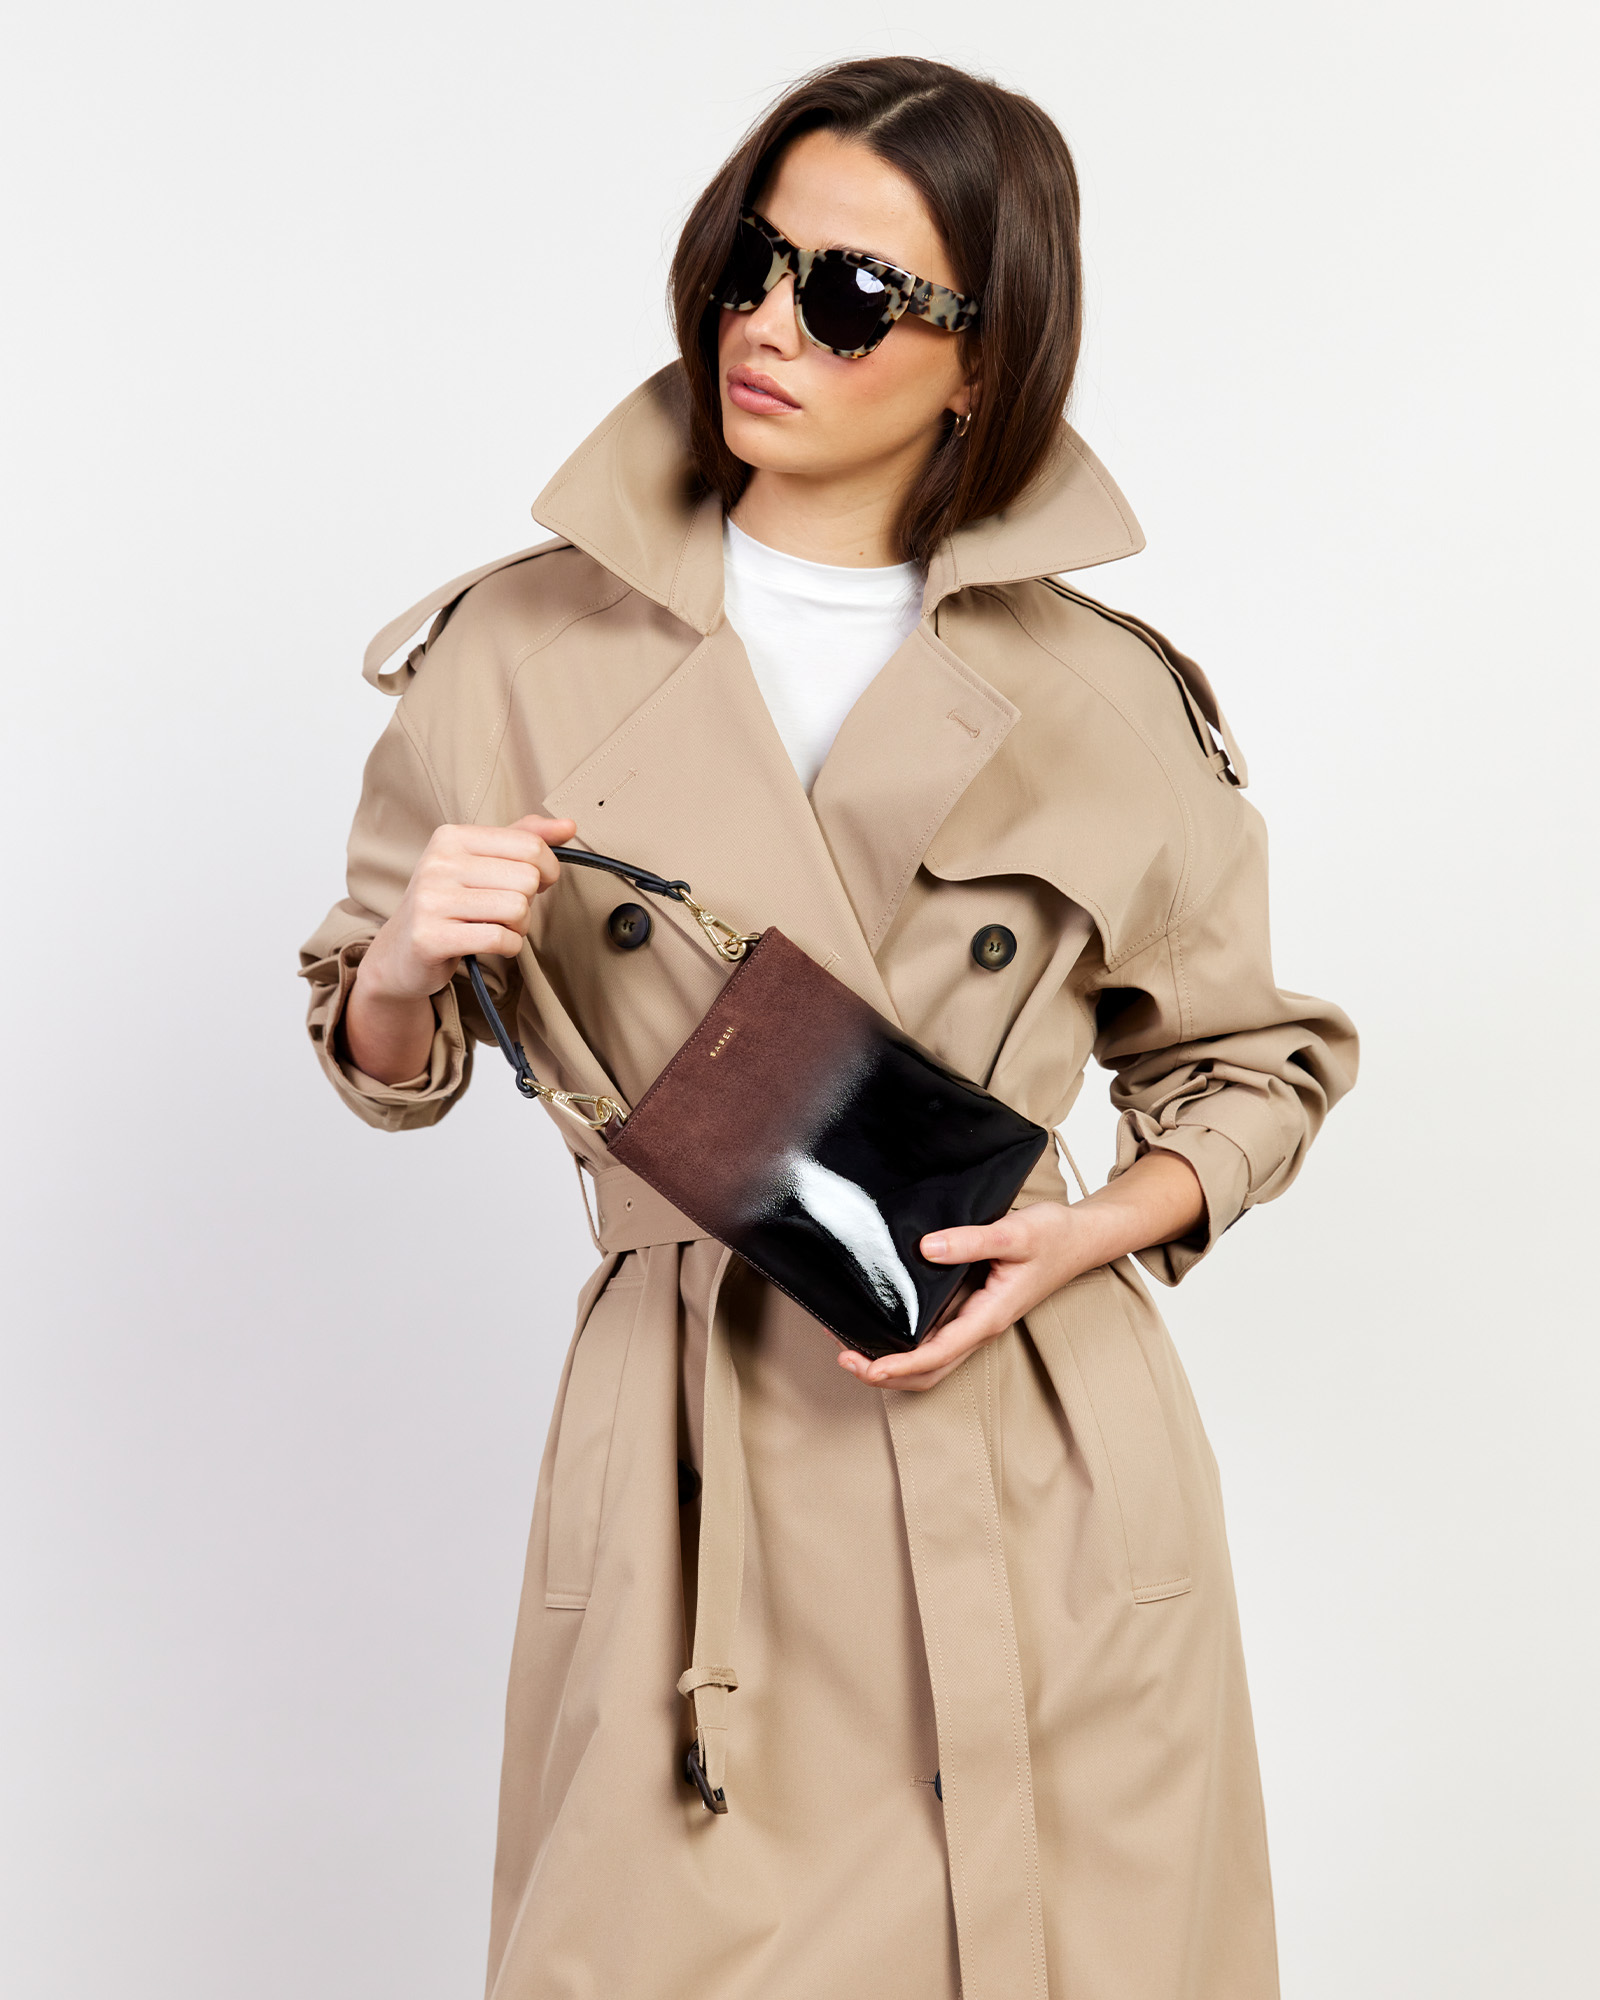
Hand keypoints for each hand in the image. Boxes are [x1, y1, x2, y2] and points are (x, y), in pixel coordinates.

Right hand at [343, 814, 575, 1082]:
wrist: (399, 954)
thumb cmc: (448, 905)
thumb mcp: (480, 863)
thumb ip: (524, 839)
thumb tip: (568, 825)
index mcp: (451, 837)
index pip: (530, 846)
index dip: (547, 870)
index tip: (534, 883)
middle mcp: (437, 863)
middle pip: (527, 879)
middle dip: (528, 902)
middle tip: (504, 912)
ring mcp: (431, 900)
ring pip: (517, 909)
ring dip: (519, 927)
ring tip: (495, 927)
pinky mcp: (430, 937)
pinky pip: (499, 939)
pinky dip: (508, 947)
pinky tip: (490, 945)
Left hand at [836, 1151, 1205, 1392]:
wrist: (1079, 1237)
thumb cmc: (1053, 1236)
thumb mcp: (1014, 1232)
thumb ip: (971, 1241)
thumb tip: (926, 1249)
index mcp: (989, 1315)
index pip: (937, 1353)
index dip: (900, 1364)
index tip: (867, 1365)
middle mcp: (980, 1326)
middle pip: (928, 1370)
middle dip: (884, 1373)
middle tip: (845, 1358)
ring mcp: (976, 1321)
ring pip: (931, 1359)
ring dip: (891, 1362)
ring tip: (852, 1347)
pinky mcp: (973, 1309)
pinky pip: (936, 1338)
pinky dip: (905, 1343)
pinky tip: (882, 1325)